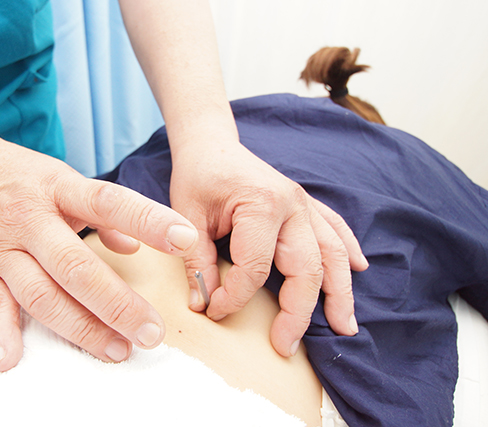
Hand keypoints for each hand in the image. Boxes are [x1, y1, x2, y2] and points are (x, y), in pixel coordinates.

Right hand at [0, 140, 198, 370]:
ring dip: (80, 328)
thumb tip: (135, 248)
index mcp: (60, 188)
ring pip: (41, 294)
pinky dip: (0, 333)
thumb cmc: (29, 178)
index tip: (185, 240)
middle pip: (75, 266)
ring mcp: (3, 246)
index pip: (108, 202)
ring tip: (117, 350)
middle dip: (117, 304)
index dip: (147, 221)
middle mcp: (30, 218)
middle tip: (151, 332)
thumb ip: (104, 212)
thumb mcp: (69, 179)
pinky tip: (11, 360)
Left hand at [169, 140, 367, 356]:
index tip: (213, 310)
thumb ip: (198, 260)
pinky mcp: (307, 206)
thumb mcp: (188, 216)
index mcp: (263, 205)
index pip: (255, 268)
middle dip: (297, 312)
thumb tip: (203, 303)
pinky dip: (347, 251)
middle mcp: (293, 206)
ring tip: (346, 327)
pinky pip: (335, 229)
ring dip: (340, 292)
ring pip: (332, 254)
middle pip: (306, 268)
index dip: (234, 297)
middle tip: (285, 346)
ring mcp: (305, 205)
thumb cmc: (199, 177)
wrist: (212, 145)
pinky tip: (359, 271)